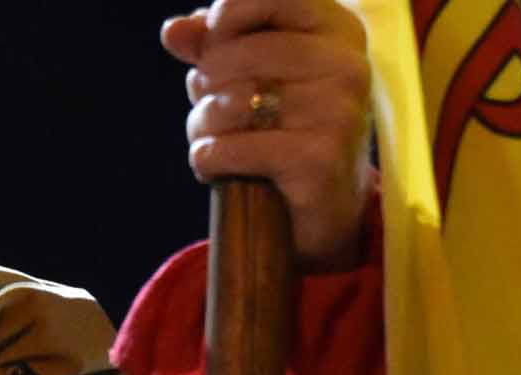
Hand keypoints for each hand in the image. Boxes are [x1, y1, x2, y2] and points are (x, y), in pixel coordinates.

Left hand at [164, 0, 376, 270]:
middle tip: (209, 108)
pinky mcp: (318, 159)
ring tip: (212, 138)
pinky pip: (232, 148)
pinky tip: (214, 166)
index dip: (226, 15)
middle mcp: (346, 65)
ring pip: (230, 104)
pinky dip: (208, 160)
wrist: (321, 208)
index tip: (212, 37)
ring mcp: (338, 112)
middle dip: (205, 85)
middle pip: (237, 55)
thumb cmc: (283, 129)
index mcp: (338, 29)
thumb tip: (174, 31)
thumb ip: (216, 43)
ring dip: (202, 125)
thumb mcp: (253, 75)